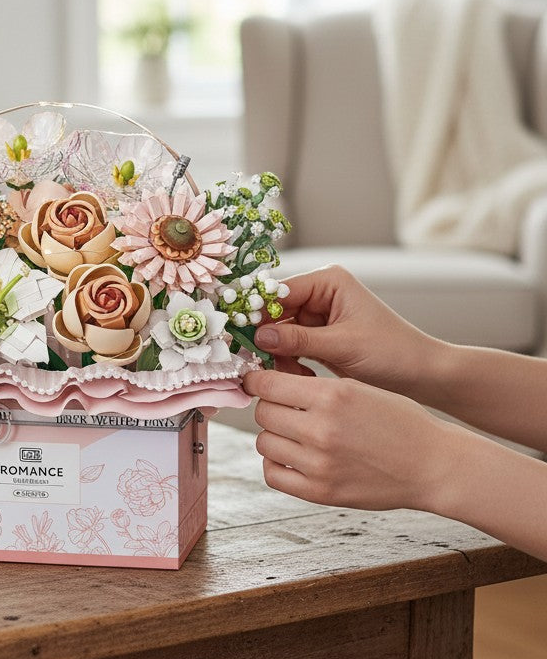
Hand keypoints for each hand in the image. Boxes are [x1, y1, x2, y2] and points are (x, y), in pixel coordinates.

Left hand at [243, 369, 459, 512]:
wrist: (433, 465)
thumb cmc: (400, 422)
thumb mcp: (358, 388)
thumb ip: (314, 388)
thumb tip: (270, 384)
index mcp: (331, 395)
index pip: (267, 384)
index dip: (257, 381)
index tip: (256, 381)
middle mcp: (321, 429)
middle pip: (263, 413)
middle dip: (270, 407)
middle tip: (284, 408)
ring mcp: (319, 464)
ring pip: (264, 443)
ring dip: (274, 435)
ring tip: (294, 433)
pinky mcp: (320, 492)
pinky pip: (273, 475)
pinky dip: (276, 464)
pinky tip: (293, 456)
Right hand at [253, 265, 439, 397]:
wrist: (421, 376)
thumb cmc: (393, 352)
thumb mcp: (342, 345)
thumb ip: (298, 340)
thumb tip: (259, 336)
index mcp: (329, 282)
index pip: (280, 290)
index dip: (257, 309)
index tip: (237, 328)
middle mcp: (321, 294)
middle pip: (275, 310)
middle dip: (265, 336)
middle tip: (252, 357)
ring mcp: (318, 317)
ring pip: (279, 332)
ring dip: (277, 353)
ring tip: (286, 373)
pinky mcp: (318, 338)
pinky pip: (289, 346)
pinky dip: (288, 362)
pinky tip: (298, 376)